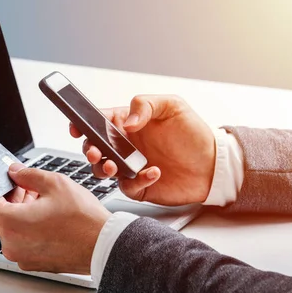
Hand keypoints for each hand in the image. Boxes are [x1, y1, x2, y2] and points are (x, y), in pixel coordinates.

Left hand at [0, 163, 110, 273]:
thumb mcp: (55, 184)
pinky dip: (29, 229)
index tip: (6, 179)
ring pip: (11, 228)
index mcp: (10, 223)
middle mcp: (10, 244)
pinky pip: (22, 241)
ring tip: (44, 202)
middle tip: (29, 187)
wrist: (104, 246)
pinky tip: (48, 219)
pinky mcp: (32, 263)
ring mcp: (21, 256)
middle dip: (12, 198)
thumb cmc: (83, 219)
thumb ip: (27, 175)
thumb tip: (15, 172)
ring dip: (21, 213)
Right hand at [70, 95, 214, 205]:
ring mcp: (130, 167)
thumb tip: (128, 121)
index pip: (99, 121)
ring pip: (103, 170)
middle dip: (90, 150)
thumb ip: (147, 105)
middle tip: (95, 152)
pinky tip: (153, 172)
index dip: (83, 124)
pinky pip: (127, 187)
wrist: (214, 165)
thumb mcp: (173, 106)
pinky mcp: (139, 186)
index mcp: (128, 124)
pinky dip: (137, 180)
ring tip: (115, 165)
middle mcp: (126, 146)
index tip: (77, 127)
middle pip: (95, 148)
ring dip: (104, 168)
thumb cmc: (194, 134)